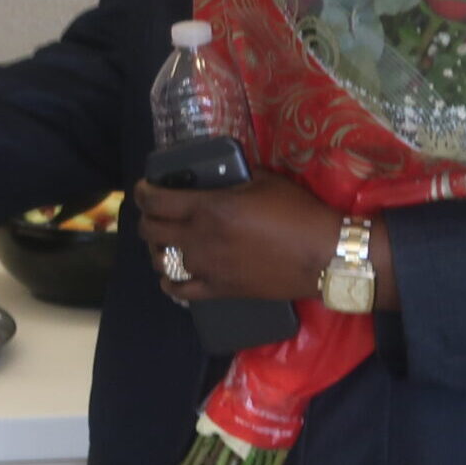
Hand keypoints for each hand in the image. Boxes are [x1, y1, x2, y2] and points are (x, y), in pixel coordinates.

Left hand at [138, 172, 367, 305]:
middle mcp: (200, 239)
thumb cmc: (297, 212)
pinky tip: (170, 275)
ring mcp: (207, 268)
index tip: (143, 187)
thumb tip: (218, 174)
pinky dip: (169, 282)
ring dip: (156, 249)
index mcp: (208, 208)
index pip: (156, 201)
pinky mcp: (219, 290)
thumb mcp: (264, 180)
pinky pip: (180, 290)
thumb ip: (233, 177)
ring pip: (160, 261)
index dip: (142, 192)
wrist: (323, 255)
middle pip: (150, 231)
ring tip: (163, 241)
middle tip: (153, 212)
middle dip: (145, 218)